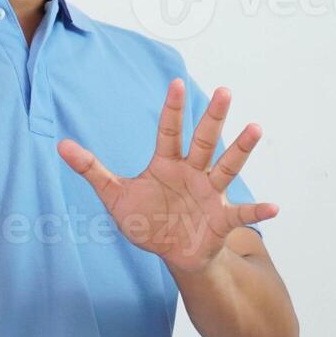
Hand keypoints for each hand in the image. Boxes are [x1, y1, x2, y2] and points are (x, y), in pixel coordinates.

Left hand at [56, 78, 277, 272]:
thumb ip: (92, 169)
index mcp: (167, 164)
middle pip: (203, 141)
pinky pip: (242, 214)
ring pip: (226, 167)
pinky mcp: (222, 219)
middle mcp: (193, 172)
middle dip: (213, 118)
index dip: (173, 110)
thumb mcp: (115, 196)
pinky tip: (274, 207)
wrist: (171, 253)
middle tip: (224, 91)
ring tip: (254, 128)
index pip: (169, 132)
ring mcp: (210, 194)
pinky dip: (258, 211)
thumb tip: (61, 145)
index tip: (176, 83)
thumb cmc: (146, 220)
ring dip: (240, 150)